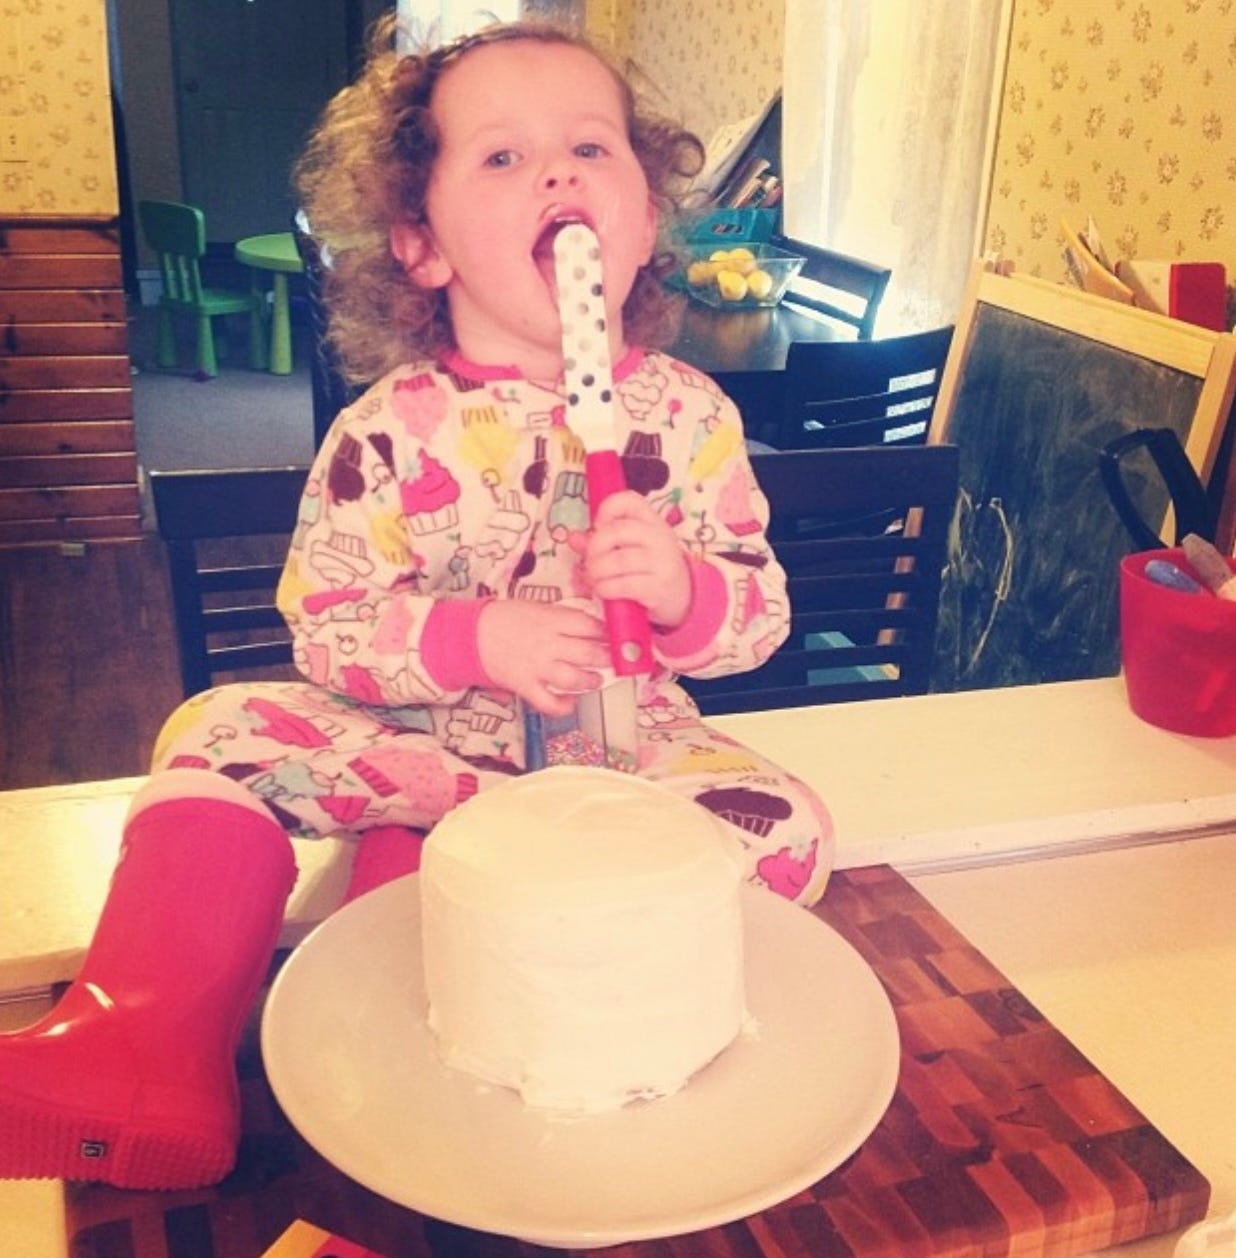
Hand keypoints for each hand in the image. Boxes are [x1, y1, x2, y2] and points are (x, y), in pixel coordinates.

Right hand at [477, 600, 609, 716]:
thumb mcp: (537, 607)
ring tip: (595, 680)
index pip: (589, 626)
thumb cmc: (506, 618)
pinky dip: (563, 706)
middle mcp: (548, 644)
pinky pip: (549, 703)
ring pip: (574, 679)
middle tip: (612, 660)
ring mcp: (537, 667)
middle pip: (588, 654)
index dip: (606, 633)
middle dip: (606, 658)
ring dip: (590, 681)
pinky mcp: (526, 686)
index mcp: (552, 620)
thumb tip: (591, 627)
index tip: (613, 637)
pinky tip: (571, 702)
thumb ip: (562, 618)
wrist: (472, 634)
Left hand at [585, 491, 690, 628]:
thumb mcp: (631, 549)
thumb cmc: (650, 568)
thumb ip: (601, 543)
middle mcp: (659, 537)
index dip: (607, 509)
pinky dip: (605, 588)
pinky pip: (624, 585)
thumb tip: (572, 538)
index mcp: (652, 521)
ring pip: (618, 560)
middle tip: (590, 561)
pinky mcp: (658, 587)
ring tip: (593, 579)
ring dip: (596, 571)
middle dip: (595, 547)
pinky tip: (603, 591)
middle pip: (617, 530)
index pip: (629, 500)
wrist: (682, 596)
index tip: (598, 527)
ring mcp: (661, 562)